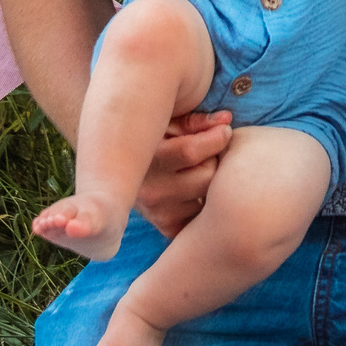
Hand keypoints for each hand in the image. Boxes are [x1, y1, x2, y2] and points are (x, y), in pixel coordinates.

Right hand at [137, 109, 232, 236]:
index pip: (191, 151)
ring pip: (207, 194)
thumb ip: (195, 121)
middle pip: (207, 175)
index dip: (216, 137)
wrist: (118, 174)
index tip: (224, 130)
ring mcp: (159, 213)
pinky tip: (191, 190)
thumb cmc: (149, 139)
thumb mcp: (164, 123)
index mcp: (145, 159)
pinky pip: (202, 214)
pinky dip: (202, 202)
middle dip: (212, 160)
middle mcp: (150, 191)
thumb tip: (227, 119)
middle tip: (205, 153)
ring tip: (192, 171)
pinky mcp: (168, 226)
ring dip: (207, 182)